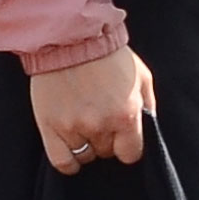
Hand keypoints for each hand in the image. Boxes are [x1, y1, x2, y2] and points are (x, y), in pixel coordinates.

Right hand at [25, 50, 154, 173]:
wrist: (71, 38)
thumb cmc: (109, 55)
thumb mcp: (142, 76)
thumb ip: (148, 105)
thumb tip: (149, 127)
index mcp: (126, 114)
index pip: (131, 154)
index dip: (128, 147)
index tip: (123, 138)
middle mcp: (100, 124)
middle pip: (107, 153)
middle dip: (107, 140)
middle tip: (101, 120)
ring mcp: (73, 127)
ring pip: (85, 156)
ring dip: (87, 145)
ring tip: (84, 125)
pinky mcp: (49, 125)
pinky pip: (61, 161)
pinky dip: (68, 162)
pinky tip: (71, 150)